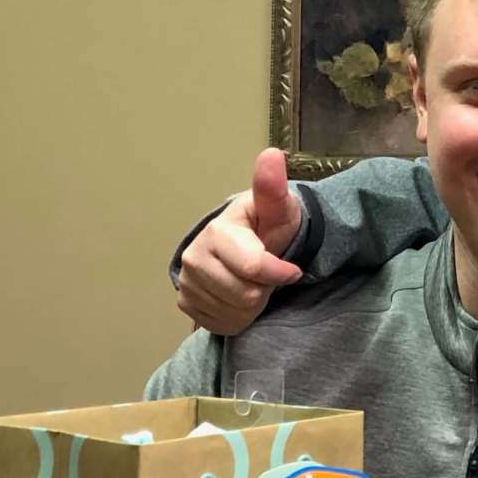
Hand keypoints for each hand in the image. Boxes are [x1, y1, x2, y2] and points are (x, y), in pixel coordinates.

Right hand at [175, 148, 303, 334]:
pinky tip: (238, 294)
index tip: (291, 269)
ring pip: (235, 313)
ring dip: (252, 303)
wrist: (247, 246)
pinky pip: (222, 324)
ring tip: (251, 281)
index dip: (280, 273)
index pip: (254, 268)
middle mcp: (193, 257)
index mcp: (217, 233)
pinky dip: (237, 315)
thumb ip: (273, 188)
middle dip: (264, 288)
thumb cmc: (265, 227)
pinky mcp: (187, 303)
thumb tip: (272, 154)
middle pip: (246, 295)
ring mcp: (186, 282)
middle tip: (264, 272)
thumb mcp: (277, 209)